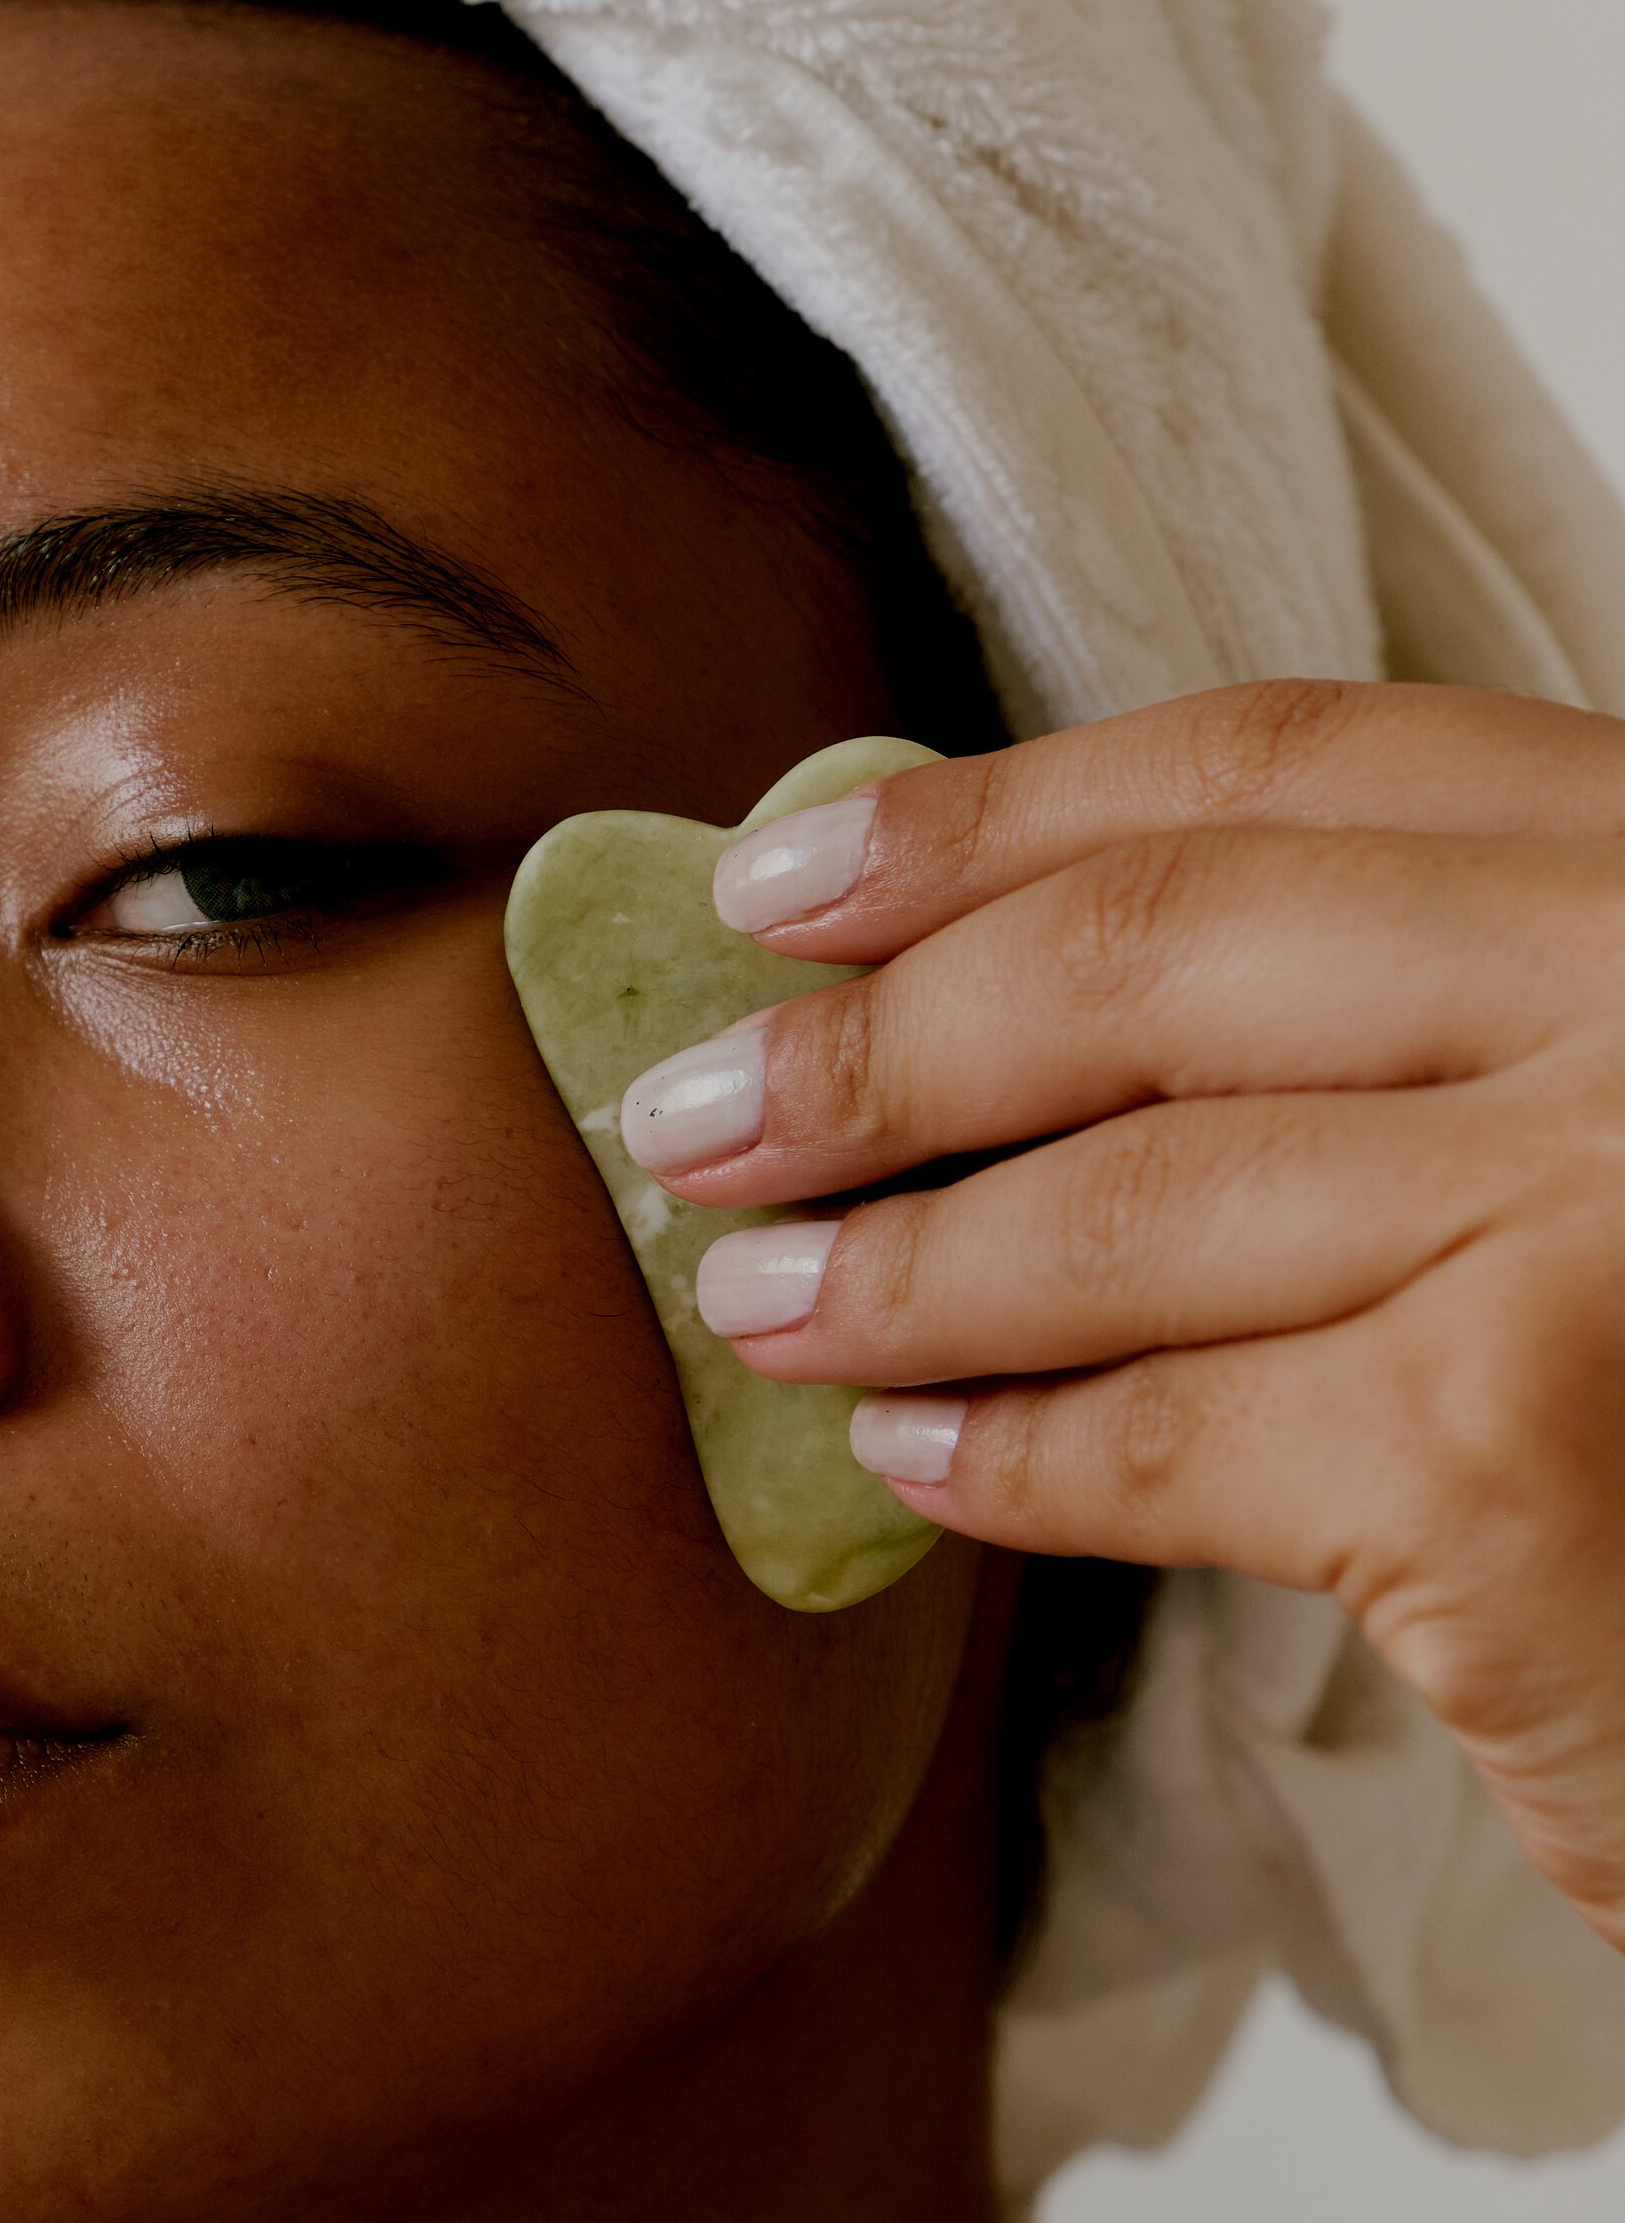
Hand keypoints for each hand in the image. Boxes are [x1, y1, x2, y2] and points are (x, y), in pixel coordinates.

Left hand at [620, 681, 1624, 1955]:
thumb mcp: (1616, 1107)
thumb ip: (1417, 1017)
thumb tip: (1005, 988)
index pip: (1283, 764)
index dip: (995, 814)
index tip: (789, 875)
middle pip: (1157, 955)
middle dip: (878, 1040)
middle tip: (691, 1114)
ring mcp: (1594, 1206)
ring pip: (1131, 1200)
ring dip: (895, 1261)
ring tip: (752, 1297)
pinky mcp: (1514, 1453)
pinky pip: (1164, 1433)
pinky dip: (1009, 1455)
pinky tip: (911, 1459)